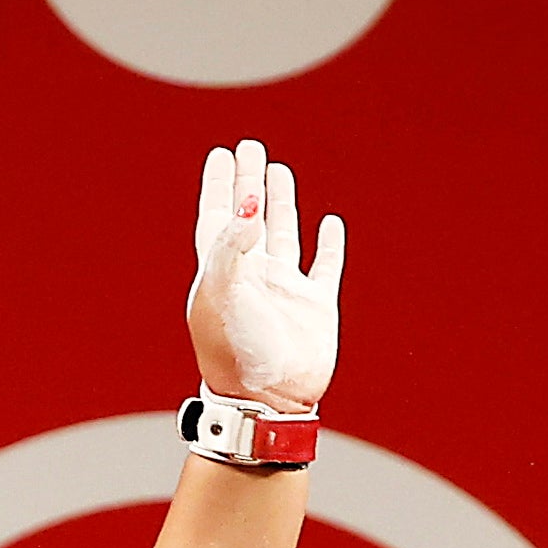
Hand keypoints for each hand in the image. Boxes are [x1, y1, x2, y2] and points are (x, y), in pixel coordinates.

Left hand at [181, 139, 345, 413]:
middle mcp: (252, 275)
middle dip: (250, 182)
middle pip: (249, 216)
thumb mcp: (222, 293)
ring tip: (279, 170)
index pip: (216, 216)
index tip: (222, 154)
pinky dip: (329, 244)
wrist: (267, 401)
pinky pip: (324, 267)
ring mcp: (284, 289)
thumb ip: (230, 247)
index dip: (218, 185)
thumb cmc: (234, 351)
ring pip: (284, 233)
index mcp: (220, 271)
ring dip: (282, 202)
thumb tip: (247, 206)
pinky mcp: (315, 306)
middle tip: (251, 147)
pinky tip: (331, 224)